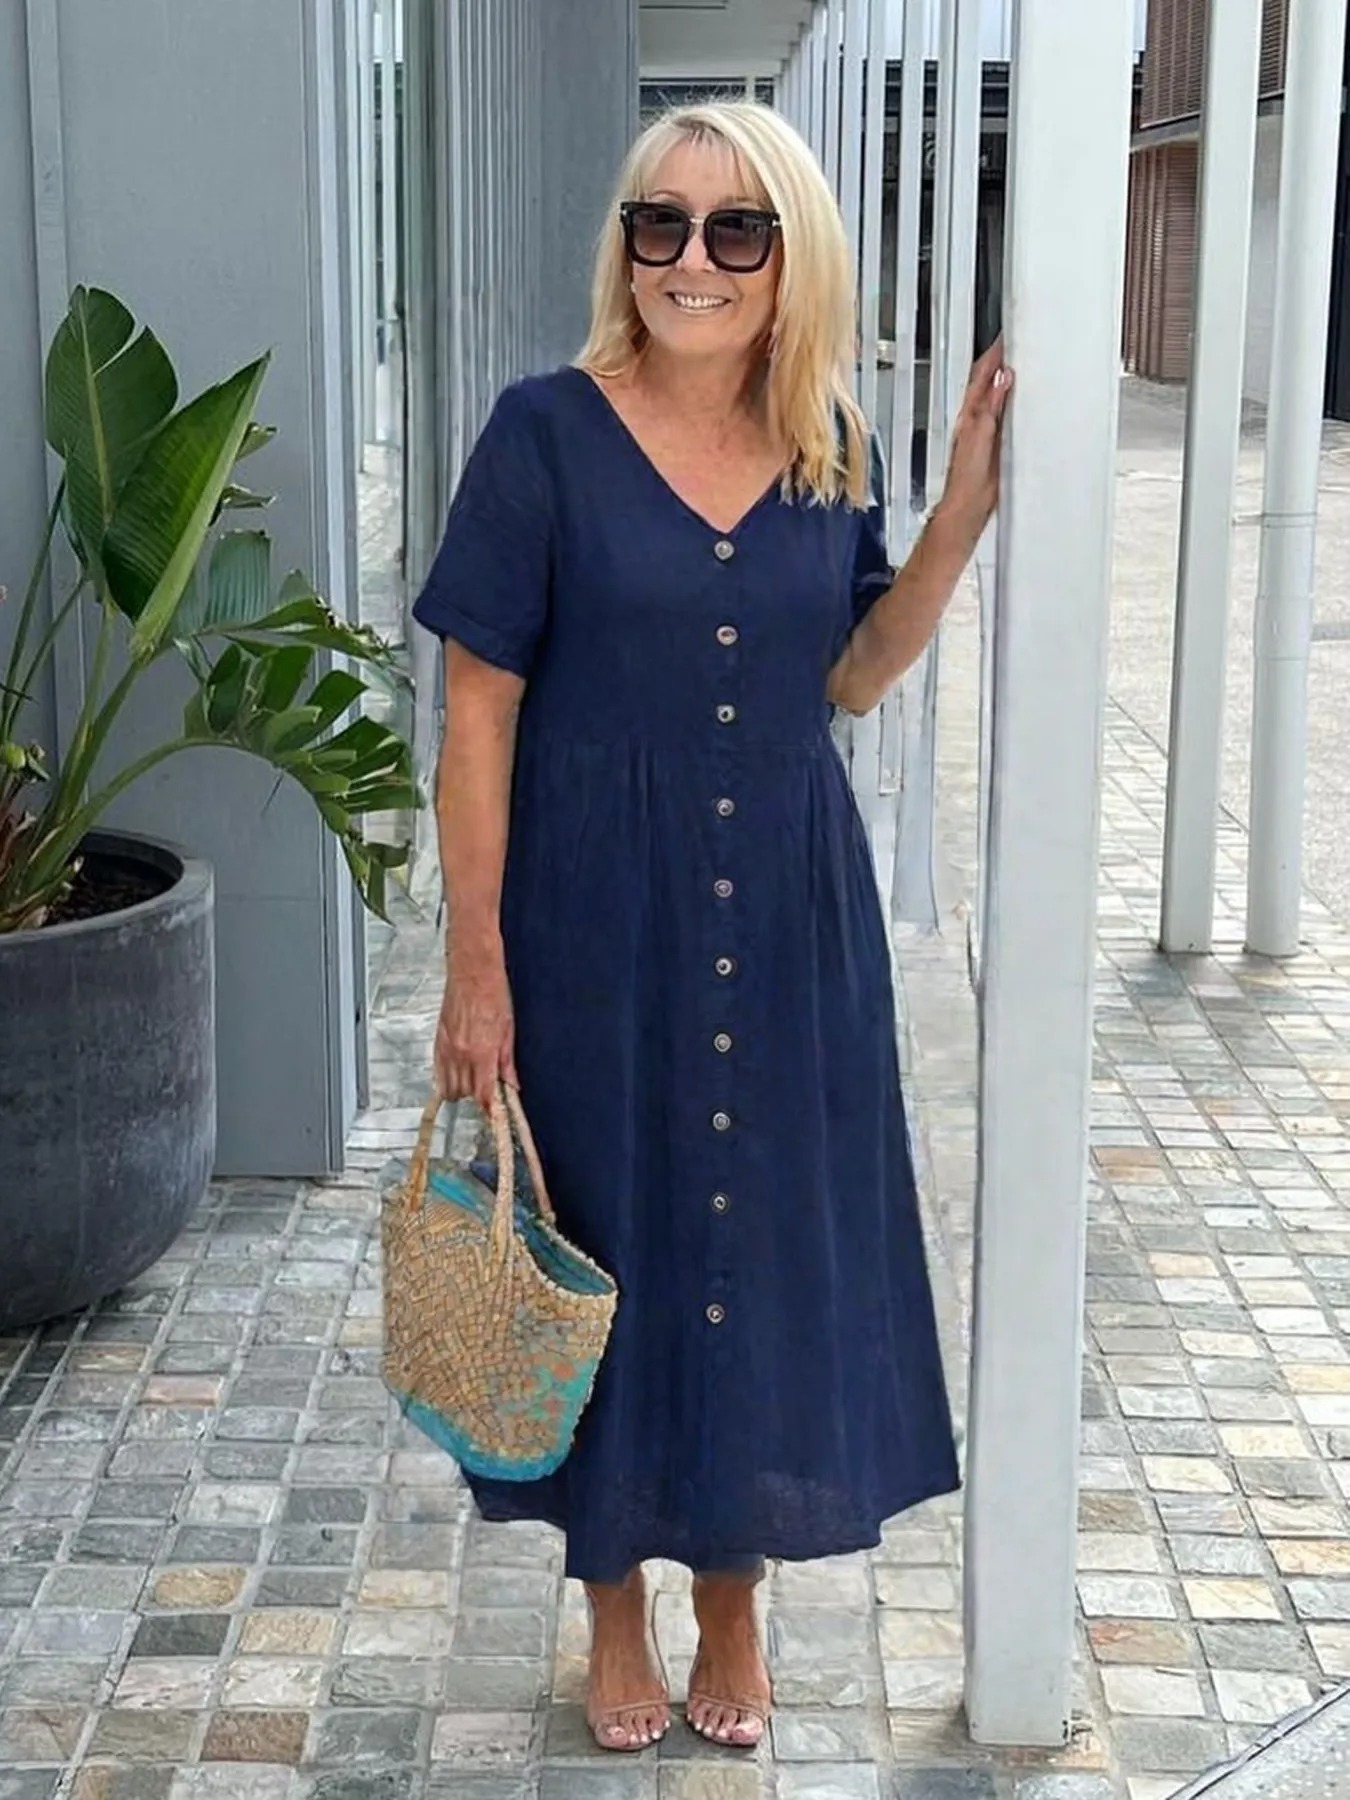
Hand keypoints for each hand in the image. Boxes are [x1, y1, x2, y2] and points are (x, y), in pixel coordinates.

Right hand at [435, 940, 518, 1112]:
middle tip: (489, 1089)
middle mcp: (461, 1054)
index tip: (494, 1116)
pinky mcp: (438, 1042)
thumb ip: (508, 1062)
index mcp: (482, 1052)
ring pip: (449, 1087)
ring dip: (462, 1089)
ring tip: (475, 1078)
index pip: (483, 1093)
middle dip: (478, 1096)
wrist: (472, 972)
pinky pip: (438, 1072)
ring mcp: (447, 1048)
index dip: (489, 1108)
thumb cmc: (493, 994)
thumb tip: (512, 1084)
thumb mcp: (508, 1030)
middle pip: (465, 1093)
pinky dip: (447, 1077)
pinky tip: (459, 1071)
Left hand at [938, 336, 1012, 546]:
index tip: (1006, 335)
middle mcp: (977, 418)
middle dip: (1003, 362)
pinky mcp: (998, 444)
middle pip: (990, 383)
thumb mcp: (981, 434)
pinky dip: (1017, 404)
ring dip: (1011, 381)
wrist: (969, 505)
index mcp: (970, 412)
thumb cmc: (967, 475)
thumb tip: (1002, 377)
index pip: (982, 374)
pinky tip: (1027, 402)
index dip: (994, 354)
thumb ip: (991, 406)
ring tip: (1026, 364)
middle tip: (1019, 344)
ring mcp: (988, 431)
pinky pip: (1009, 417)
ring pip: (1000, 398)